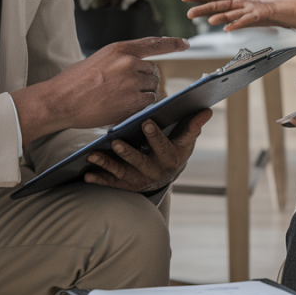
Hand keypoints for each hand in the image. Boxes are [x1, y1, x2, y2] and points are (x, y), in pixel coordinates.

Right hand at [11, 36, 186, 144]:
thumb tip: (140, 66)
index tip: (184, 43)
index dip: (172, 43)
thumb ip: (122, 59)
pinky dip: (140, 107)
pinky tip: (122, 107)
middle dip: (144, 80)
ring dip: (142, 94)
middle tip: (124, 88)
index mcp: (121, 49)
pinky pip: (148, 103)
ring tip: (119, 98)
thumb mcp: (101, 58)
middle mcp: (130, 63)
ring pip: (152, 88)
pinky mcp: (132, 103)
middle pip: (153, 72)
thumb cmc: (76, 81)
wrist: (61, 100)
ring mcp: (132, 83)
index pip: (154, 43)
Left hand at [84, 110, 212, 192]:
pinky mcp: (128, 185)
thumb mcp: (186, 139)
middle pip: (141, 162)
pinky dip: (100, 179)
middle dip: (128, 153)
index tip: (146, 122)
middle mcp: (155, 172)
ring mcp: (140, 180)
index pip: (163, 146)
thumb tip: (207, 110)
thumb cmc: (175, 148)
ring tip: (93, 156)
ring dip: (108, 165)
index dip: (155, 136)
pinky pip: (113, 183)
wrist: (166, 173)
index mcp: (171, 158)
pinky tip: (87, 174)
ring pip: (123, 173)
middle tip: (116, 141)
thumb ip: (193, 125)